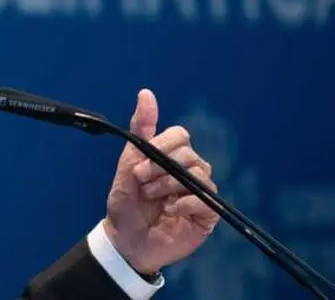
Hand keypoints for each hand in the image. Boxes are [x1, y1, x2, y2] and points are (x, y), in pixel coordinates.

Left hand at [102, 89, 219, 275]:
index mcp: (171, 156)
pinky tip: (169, 210)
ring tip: (153, 198)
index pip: (180, 135)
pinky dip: (184, 203)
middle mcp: (190, 171)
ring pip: (198, 175)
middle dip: (160, 169)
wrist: (126, 240)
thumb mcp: (128, 163)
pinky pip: (206, 200)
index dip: (162, 146)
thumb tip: (146, 93)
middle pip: (189, 154)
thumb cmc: (127, 203)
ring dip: (169, 185)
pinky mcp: (208, 214)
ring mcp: (200, 193)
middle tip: (142, 183)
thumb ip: (140, 130)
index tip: (139, 164)